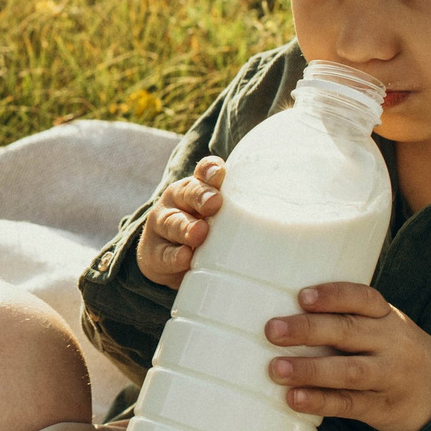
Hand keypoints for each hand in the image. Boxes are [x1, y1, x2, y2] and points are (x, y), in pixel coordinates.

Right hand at [136, 157, 225, 288]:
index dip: (211, 171)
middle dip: (201, 196)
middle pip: (188, 194)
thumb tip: (276, 214)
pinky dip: (176, 257)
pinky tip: (185, 258)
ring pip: (174, 223)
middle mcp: (178, 202)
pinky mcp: (155, 254)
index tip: (220, 173)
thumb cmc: (204, 231)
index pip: (204, 173)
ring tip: (199, 233)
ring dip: (187, 227)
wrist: (169, 259)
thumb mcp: (219, 219)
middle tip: (215, 203)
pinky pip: (165, 254)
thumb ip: (237, 211)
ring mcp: (163, 226)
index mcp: (197, 187)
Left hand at [264, 283, 430, 430]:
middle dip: (308, 329)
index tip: (303, 297)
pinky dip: (321, 401)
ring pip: (348, 371)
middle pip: (348, 332)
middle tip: (272, 330)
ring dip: (310, 370)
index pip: (362, 298)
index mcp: (386, 317)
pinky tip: (295, 399)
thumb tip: (281, 318)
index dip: (333, 296)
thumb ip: (345, 321)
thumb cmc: (394, 352)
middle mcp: (389, 343)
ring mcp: (387, 376)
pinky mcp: (382, 407)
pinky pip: (349, 404)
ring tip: (276, 369)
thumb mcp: (383, 328)